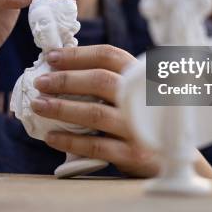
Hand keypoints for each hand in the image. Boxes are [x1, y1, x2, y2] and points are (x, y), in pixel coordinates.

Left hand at [30, 44, 159, 176]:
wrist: (173, 156)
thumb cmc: (142, 117)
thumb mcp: (134, 92)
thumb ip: (107, 79)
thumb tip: (58, 67)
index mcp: (141, 76)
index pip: (108, 55)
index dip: (78, 54)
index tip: (51, 57)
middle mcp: (142, 98)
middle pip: (100, 81)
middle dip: (65, 80)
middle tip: (40, 82)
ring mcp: (139, 127)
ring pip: (95, 113)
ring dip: (61, 108)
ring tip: (38, 106)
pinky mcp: (134, 154)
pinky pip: (95, 146)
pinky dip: (70, 140)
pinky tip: (51, 137)